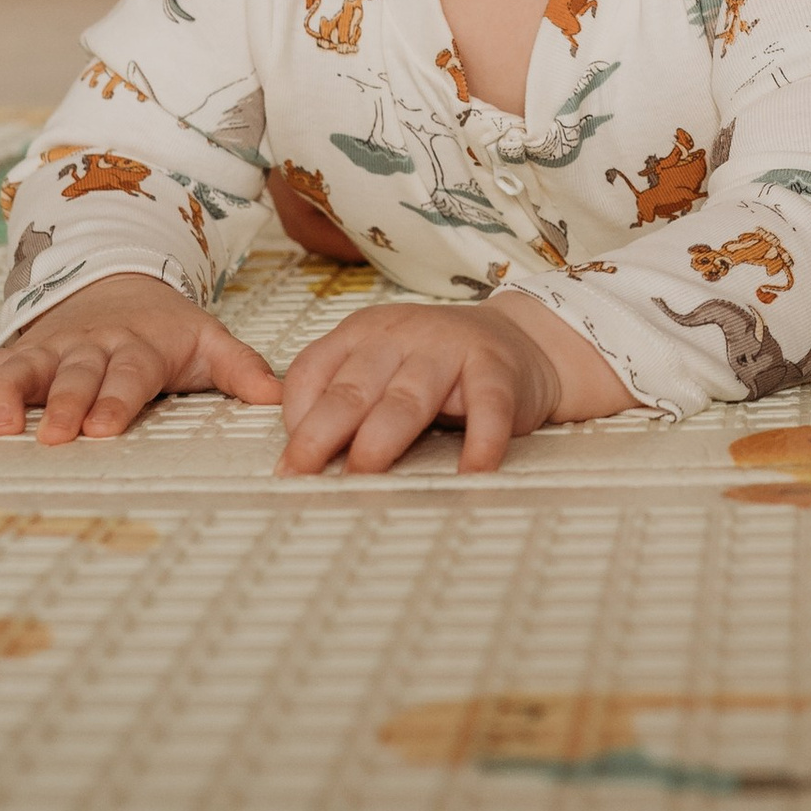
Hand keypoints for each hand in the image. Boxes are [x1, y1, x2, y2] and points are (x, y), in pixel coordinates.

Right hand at [0, 273, 281, 445]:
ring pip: (18, 370)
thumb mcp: (208, 340)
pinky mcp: (11, 354)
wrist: (120, 282)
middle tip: (49, 435)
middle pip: (72, 376)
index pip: (127, 376)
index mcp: (136, 348)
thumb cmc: (166, 330)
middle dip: (61, 403)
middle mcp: (86, 348)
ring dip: (2, 397)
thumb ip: (241, 369)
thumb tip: (278, 399)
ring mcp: (44, 350)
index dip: (115, 399)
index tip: (105, 427)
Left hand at [275, 289, 633, 477]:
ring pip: (408, 397)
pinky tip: (470, 473)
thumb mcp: (381, 367)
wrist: (521, 340)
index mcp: (361, 333)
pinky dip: (479, 442)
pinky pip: (486, 407)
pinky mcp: (497, 367)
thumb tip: (295, 460)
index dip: (296, 418)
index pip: (312, 371)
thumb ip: (341, 400)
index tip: (289, 464)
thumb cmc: (438, 366)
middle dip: (322, 435)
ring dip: (382, 440)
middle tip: (303, 476)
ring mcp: (450, 347)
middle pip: (352, 388)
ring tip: (364, 477)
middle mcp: (400, 335)